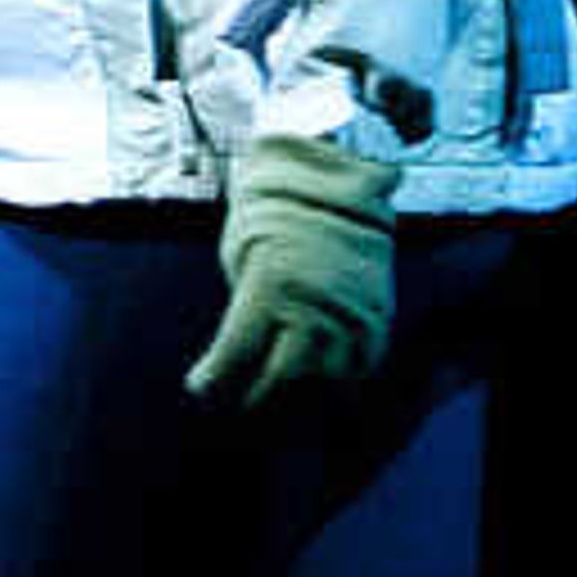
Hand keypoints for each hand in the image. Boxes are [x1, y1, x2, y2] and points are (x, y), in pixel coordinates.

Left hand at [185, 127, 398, 407]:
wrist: (333, 173)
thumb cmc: (272, 207)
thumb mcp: (240, 251)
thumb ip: (246, 304)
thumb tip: (244, 350)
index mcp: (270, 283)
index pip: (237, 349)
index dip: (215, 376)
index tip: (199, 388)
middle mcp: (313, 302)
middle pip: (283, 374)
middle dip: (258, 394)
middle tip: (241, 403)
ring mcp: (350, 308)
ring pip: (325, 374)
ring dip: (300, 389)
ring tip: (280, 392)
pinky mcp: (377, 309)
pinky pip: (362, 361)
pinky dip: (340, 375)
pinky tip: (321, 377)